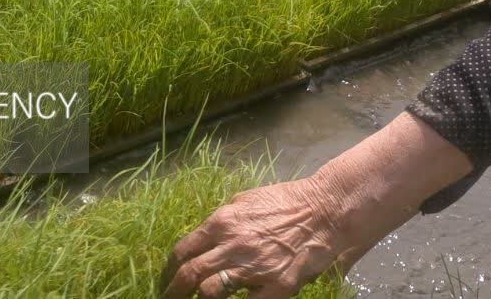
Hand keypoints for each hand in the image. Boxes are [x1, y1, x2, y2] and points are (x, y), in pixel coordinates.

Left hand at [160, 112, 474, 297]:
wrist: (326, 211)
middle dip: (172, 291)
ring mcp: (252, 268)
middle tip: (167, 298)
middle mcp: (232, 244)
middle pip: (189, 275)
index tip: (165, 279)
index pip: (183, 251)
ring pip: (209, 292)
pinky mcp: (275, 287)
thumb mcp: (247, 200)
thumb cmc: (287, 203)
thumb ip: (223, 220)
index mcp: (222, 222)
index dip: (168, 269)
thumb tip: (204, 237)